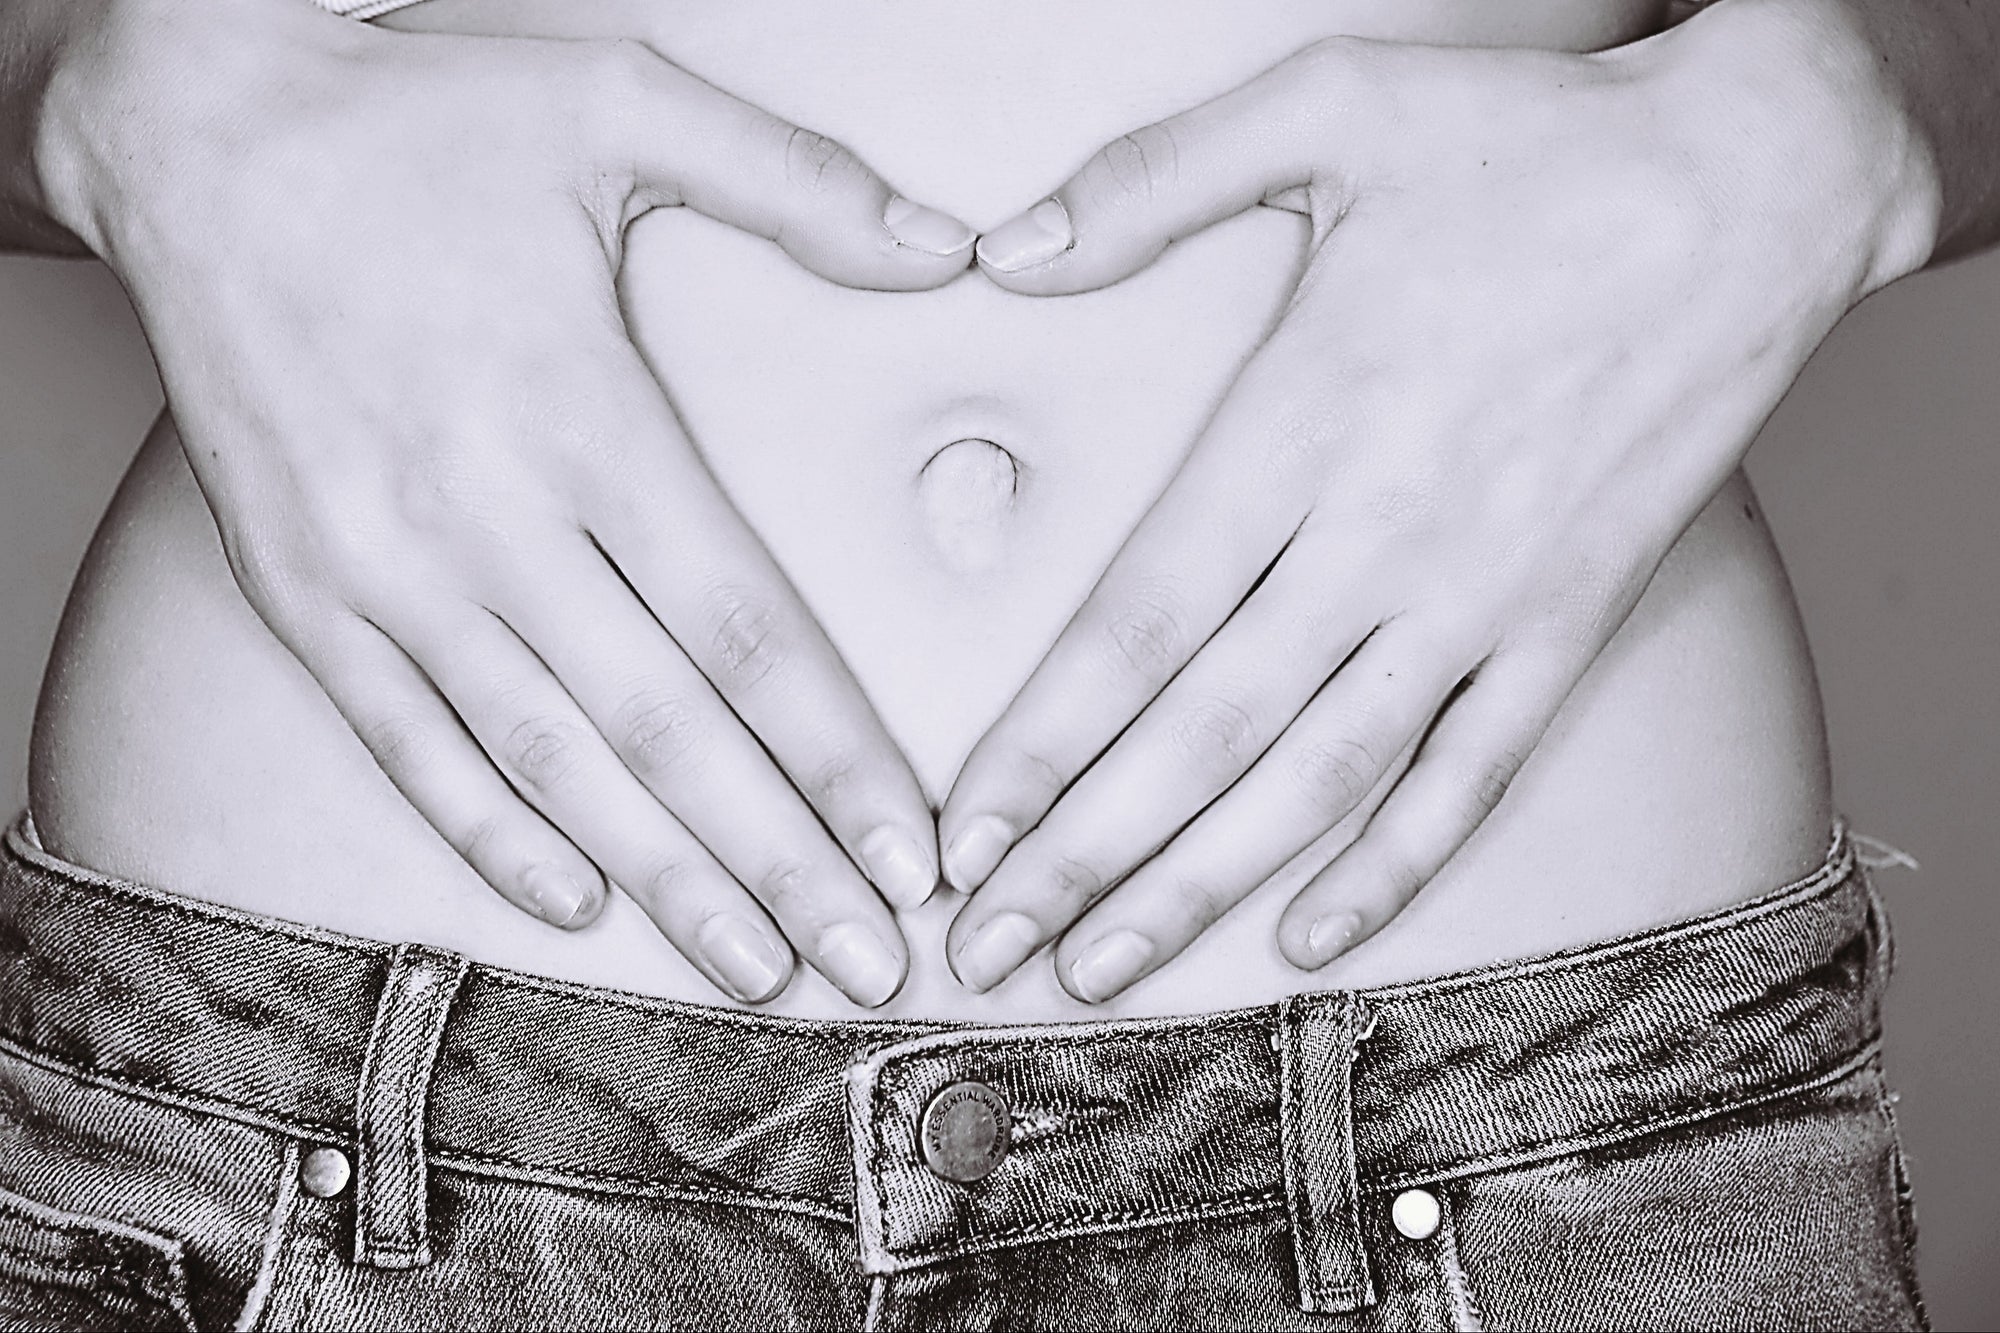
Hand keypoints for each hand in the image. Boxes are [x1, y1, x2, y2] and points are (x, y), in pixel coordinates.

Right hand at [39, 0, 977, 1004]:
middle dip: (780, 861)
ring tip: (754, 966)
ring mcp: (387, 567)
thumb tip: (955, 246)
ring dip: (662, 879)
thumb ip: (800, 186)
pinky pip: (406, 742)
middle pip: (669, 728)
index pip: (748, 630)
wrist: (189, 132)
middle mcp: (489, 515)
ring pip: (549, 762)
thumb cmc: (415, 123)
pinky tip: (571, 899)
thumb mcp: (622, 104)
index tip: (911, 850)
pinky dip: (488, 831)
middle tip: (870, 964)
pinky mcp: (303, 589)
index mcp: (587, 415)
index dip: (839, 757)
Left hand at [939, 18, 1926, 998]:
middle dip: (1078, 853)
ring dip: (1197, 884)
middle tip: (984, 942)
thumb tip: (1008, 249)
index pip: (1134, 621)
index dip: (1038, 743)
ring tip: (1097, 965)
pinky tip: (1308, 932)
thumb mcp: (1331, 108)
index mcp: (1300, 422)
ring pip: (1315, 780)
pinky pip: (1470, 775)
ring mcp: (1482, 595)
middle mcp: (1380, 535)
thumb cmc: (1536, 147)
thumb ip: (1155, 182)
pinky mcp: (1570, 623)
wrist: (1755, 188)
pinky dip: (1391, 865)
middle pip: (1199, 732)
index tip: (962, 831)